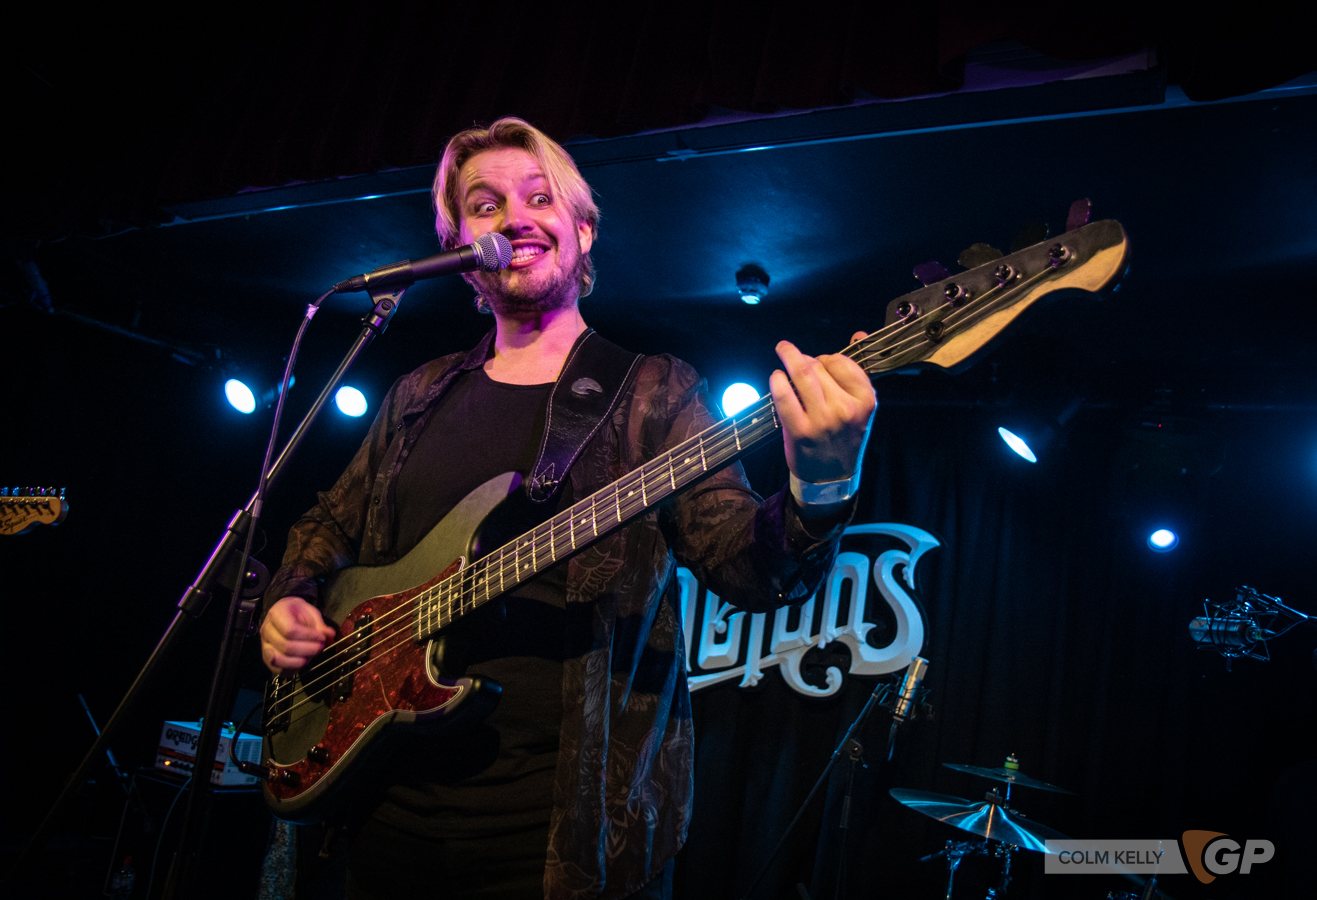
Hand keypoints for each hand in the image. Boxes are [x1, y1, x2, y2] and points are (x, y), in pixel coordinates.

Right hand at [260, 596, 336, 674]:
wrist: (285, 614)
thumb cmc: (298, 613)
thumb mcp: (310, 612)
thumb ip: (320, 624)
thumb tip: (330, 635)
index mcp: (276, 614)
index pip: (290, 630)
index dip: (308, 636)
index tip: (322, 637)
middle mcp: (266, 631)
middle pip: (286, 646)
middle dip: (308, 649)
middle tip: (321, 647)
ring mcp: (265, 646)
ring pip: (281, 660)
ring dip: (301, 660)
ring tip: (312, 654)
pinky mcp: (267, 659)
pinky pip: (279, 669)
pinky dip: (294, 668)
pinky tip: (304, 660)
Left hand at [769, 334, 876, 484]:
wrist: (831, 478)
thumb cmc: (843, 439)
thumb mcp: (860, 408)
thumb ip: (856, 374)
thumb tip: (858, 334)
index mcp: (865, 401)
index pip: (842, 362)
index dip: (827, 358)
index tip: (821, 361)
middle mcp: (845, 409)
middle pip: (820, 366)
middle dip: (807, 359)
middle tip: (800, 361)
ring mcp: (822, 420)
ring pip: (802, 375)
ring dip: (789, 358)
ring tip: (784, 351)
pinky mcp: (800, 430)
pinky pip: (784, 396)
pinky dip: (777, 380)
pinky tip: (776, 377)